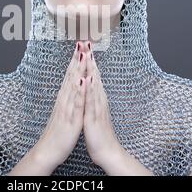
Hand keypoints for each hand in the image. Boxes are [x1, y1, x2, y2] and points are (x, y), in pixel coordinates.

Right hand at [34, 41, 87, 168]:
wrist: (47, 149)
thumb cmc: (57, 130)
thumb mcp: (64, 110)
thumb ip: (67, 96)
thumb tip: (71, 84)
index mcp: (65, 96)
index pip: (72, 73)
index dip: (77, 58)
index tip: (82, 44)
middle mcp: (64, 98)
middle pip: (72, 74)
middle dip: (78, 57)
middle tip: (83, 40)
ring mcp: (67, 107)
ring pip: (74, 84)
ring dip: (78, 68)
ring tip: (83, 53)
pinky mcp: (70, 118)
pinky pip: (76, 103)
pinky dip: (79, 91)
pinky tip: (82, 80)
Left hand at [82, 41, 122, 167]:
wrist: (107, 151)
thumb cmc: (99, 132)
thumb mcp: (94, 110)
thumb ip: (93, 97)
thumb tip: (90, 85)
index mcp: (96, 97)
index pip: (92, 74)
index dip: (88, 59)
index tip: (83, 44)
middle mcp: (98, 99)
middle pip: (94, 74)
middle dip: (89, 58)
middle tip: (86, 40)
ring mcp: (97, 106)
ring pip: (94, 84)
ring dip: (91, 68)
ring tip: (87, 53)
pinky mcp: (94, 116)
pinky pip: (92, 101)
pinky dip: (90, 89)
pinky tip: (88, 78)